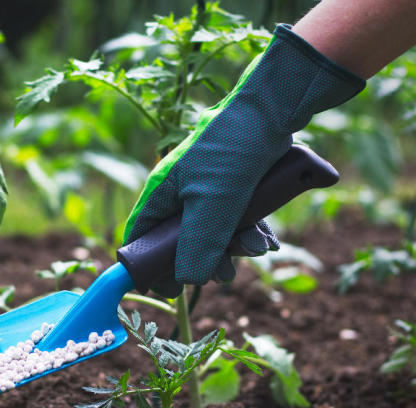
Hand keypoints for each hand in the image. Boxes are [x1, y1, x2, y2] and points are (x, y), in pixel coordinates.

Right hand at [123, 25, 363, 297]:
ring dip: (236, 246)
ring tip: (258, 248)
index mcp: (161, 193)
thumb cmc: (233, 152)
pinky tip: (268, 240)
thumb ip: (197, 245)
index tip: (170, 289)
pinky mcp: (234, 184)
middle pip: (182, 241)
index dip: (151, 266)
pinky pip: (237, 219)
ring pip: (214, 232)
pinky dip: (251, 232)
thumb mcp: (213, 205)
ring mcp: (208, 188)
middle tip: (226, 272)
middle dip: (206, 259)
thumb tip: (187, 281)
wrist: (274, 110)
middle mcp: (180, 192)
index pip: (141, 238)